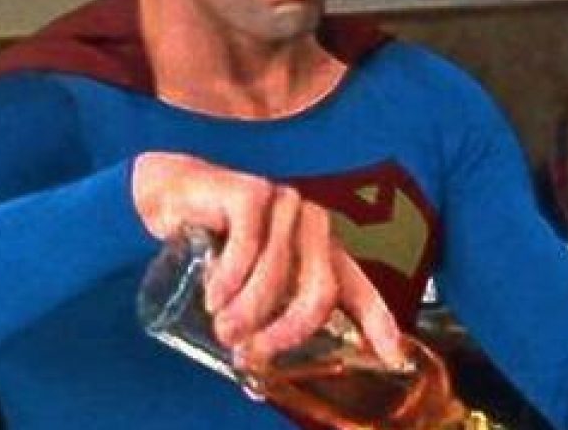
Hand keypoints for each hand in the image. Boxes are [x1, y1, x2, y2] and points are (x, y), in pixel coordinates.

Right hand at [131, 152, 405, 369]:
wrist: (173, 194)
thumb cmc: (214, 244)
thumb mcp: (248, 286)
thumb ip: (265, 318)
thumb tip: (258, 375)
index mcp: (323, 251)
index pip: (360, 290)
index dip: (379, 325)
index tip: (395, 358)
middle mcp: (314, 225)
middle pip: (319, 292)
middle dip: (284, 332)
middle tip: (250, 354)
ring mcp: (286, 204)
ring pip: (277, 274)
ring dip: (246, 312)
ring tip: (223, 328)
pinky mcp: (253, 192)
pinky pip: (246, 249)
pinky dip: (227, 280)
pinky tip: (212, 296)